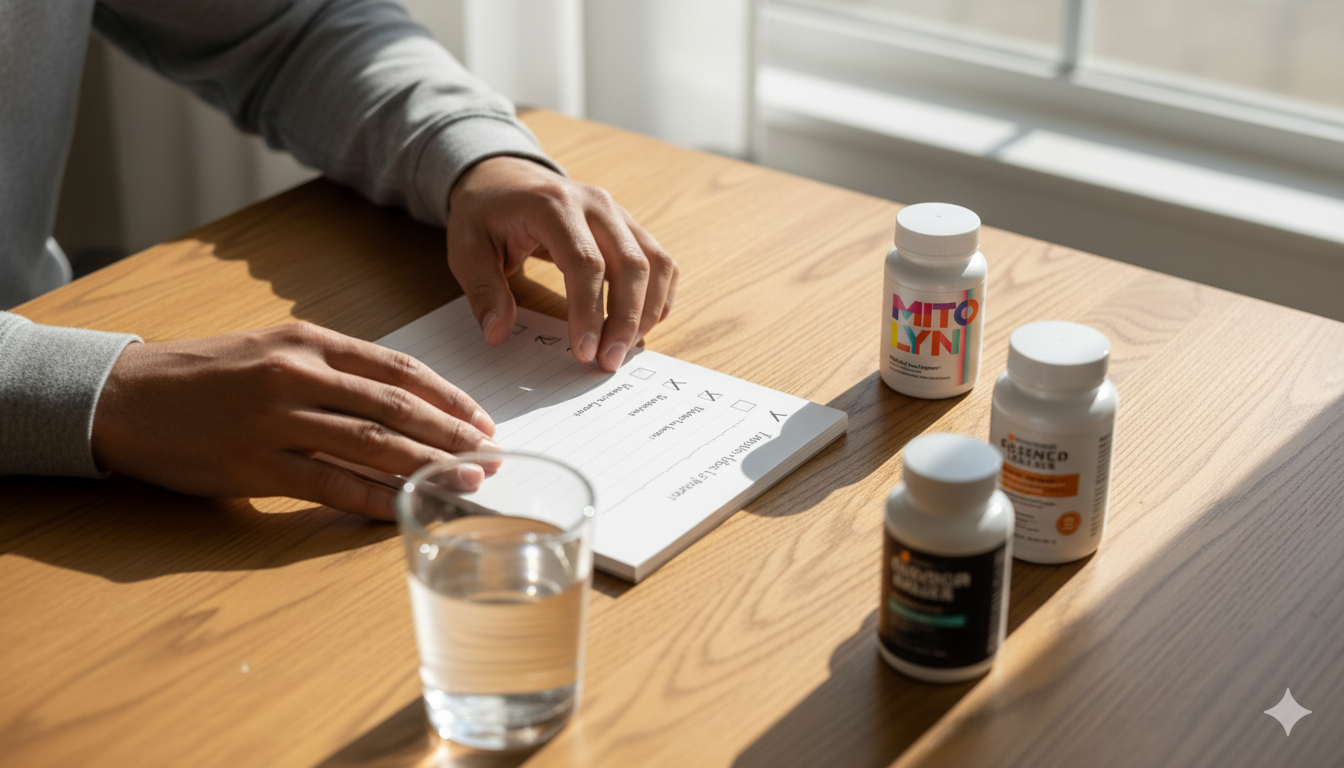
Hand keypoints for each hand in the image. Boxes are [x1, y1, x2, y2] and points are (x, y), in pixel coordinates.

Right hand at [90, 323, 497, 519]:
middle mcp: (297, 375)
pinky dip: (375, 499)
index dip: (449, 397)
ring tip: (468, 483)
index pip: (398, 369)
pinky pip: (330, 486)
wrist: (126, 397)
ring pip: (371, 446)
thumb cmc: (207, 374)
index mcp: (307, 341)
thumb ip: (333, 367)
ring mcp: (276, 421)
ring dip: (428, 468)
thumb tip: (402, 400)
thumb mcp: (273, 348)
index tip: (482, 420)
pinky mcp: (254, 466)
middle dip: (453, 436)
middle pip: (395, 408)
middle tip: (491, 456)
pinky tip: (409, 508)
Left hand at [446, 156, 678, 371]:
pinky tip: (638, 326)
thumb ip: (482, 290)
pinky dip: (658, 297)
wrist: (505, 177)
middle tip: (608, 363)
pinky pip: (661, 262)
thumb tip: (498, 334)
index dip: (589, 311)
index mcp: (554, 205)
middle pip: (631, 264)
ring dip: (646, 312)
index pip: (585, 262)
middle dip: (625, 320)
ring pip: (655, 264)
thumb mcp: (466, 248)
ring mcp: (619, 213)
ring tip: (624, 349)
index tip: (583, 351)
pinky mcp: (630, 227)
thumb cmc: (486, 214)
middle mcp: (596, 204)